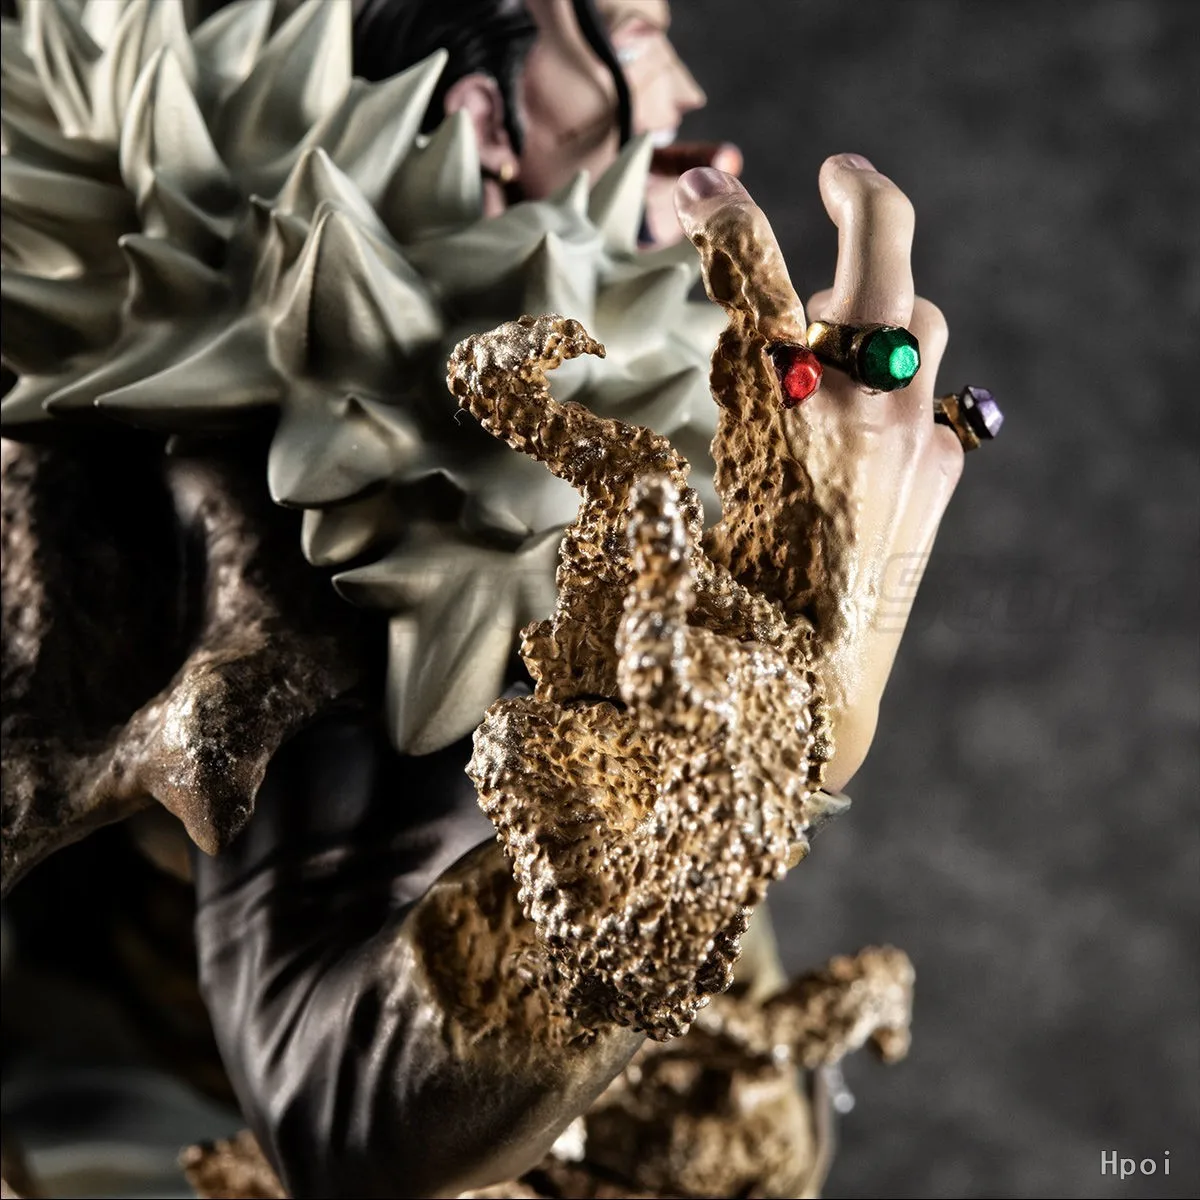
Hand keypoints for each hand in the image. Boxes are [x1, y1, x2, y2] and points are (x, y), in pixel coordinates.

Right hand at [675, 155, 963, 791]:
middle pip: (883, 261)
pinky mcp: (944, 473)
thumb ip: (664, 434)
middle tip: (834, 173)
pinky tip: (858, 398)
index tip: (700, 186)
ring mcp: (920, 443)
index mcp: (784, 430)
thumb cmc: (725, 627)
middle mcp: (866, 420)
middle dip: (858, 196)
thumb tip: (645, 367)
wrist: (820, 701)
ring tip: (828, 317)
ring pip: (921, 318)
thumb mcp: (667, 528)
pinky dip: (898, 369)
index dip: (723, 218)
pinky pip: (936, 385)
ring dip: (875, 299)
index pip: (756, 285)